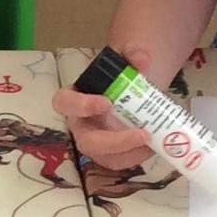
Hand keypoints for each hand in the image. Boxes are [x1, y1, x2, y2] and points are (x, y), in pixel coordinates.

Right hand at [52, 45, 158, 167]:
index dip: (81, 106)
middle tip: (141, 133)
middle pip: (86, 141)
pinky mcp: (109, 155)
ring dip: (130, 152)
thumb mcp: (126, 60)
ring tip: (152, 140)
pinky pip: (118, 162)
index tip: (106, 102)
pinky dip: (137, 157)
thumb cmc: (120, 77)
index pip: (64, 103)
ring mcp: (94, 143)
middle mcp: (80, 124)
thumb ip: (132, 54)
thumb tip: (143, 59)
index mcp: (75, 99)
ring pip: (104, 157)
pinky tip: (153, 145)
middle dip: (114, 141)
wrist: (132, 93)